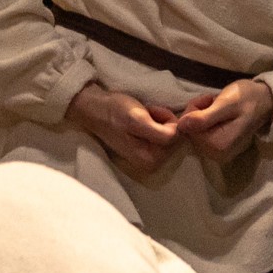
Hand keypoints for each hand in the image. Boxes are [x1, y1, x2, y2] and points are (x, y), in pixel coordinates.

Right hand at [65, 83, 179, 178]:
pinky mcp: (147, 151)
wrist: (96, 109)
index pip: (175, 137)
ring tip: (144, 116)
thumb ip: (158, 133)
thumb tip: (176, 137)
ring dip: (161, 121)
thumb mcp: (138, 120)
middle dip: (165, 121)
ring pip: (171, 135)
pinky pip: (165, 134)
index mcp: (149, 161)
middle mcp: (151, 164)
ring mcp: (149, 158)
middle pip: (175, 138)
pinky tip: (145, 119)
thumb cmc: (116, 111)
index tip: (149, 113)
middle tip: (146, 114)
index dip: (166, 119)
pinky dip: (159, 122)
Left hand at [170, 77, 272, 161]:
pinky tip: (217, 114)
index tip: (208, 99)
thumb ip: (205, 117)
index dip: (193, 111)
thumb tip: (181, 126)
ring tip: (215, 105)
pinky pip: (201, 136)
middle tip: (211, 100)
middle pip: (190, 133)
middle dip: (196, 114)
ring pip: (194, 134)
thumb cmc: (248, 98)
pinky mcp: (218, 150)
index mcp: (217, 145)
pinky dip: (205, 123)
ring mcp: (217, 154)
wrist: (266, 101)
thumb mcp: (227, 103)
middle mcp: (215, 155)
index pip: (188, 129)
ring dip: (200, 117)